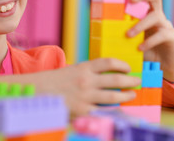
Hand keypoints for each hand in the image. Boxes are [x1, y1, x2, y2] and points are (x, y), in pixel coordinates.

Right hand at [0, 58, 140, 116]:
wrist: (36, 92)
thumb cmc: (52, 81)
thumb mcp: (70, 71)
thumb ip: (86, 74)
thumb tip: (102, 78)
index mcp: (83, 67)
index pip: (108, 62)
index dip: (122, 64)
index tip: (128, 67)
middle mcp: (87, 80)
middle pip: (116, 79)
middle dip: (130, 81)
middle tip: (136, 81)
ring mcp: (86, 96)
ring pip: (114, 96)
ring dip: (126, 96)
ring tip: (132, 95)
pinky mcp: (83, 111)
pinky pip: (103, 111)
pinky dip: (113, 111)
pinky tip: (119, 111)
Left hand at [124, 0, 173, 86]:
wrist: (164, 65)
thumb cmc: (143, 50)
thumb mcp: (128, 39)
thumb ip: (117, 32)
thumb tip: (95, 29)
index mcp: (145, 12)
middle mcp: (156, 15)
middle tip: (130, 0)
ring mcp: (165, 24)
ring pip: (156, 16)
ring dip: (140, 24)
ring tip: (128, 35)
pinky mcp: (172, 37)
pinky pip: (163, 34)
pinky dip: (150, 41)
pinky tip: (140, 48)